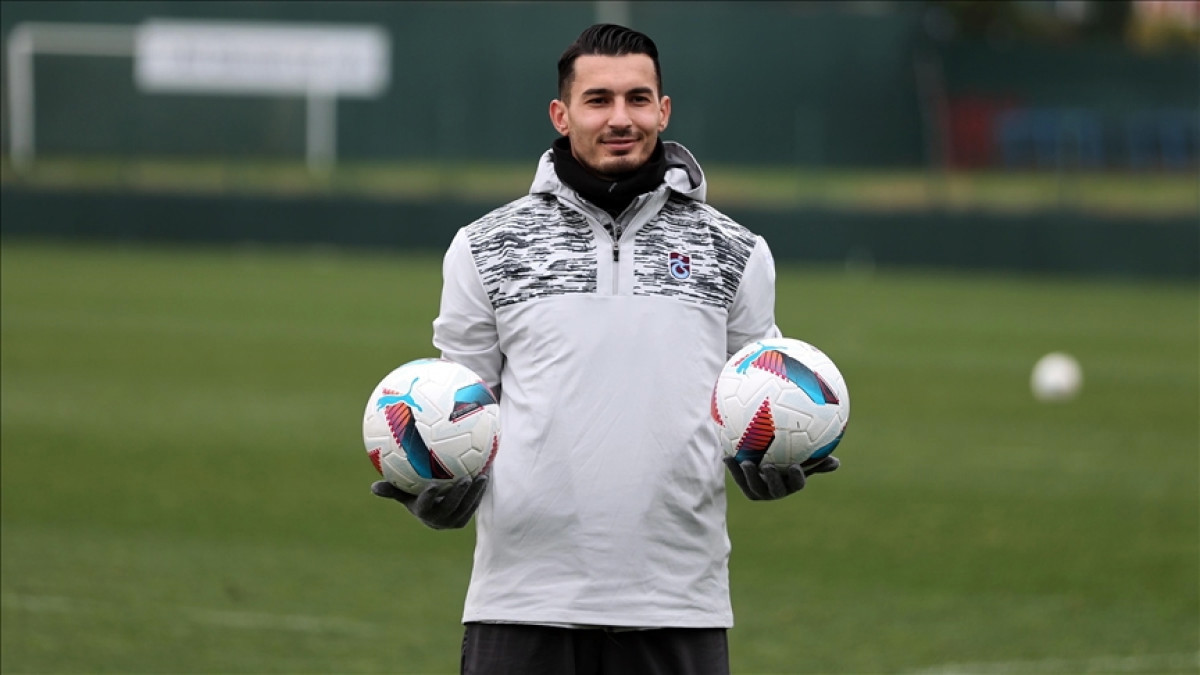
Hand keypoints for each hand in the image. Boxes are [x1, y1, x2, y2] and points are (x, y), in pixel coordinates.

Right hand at [371, 475, 488, 529]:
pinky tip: (486, 474)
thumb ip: (392, 489)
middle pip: (450, 508)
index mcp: (423, 512)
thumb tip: (373, 488)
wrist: (435, 508)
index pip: (425, 507)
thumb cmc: (416, 494)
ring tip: (482, 476)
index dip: (429, 498)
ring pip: (466, 508)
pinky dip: (480, 492)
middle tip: (466, 478)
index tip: (433, 485)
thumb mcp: (404, 491)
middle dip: (458, 494)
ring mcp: (453, 521)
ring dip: (475, 493)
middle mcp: (439, 520)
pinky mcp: (465, 519)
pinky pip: (474, 505)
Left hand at [724, 455, 839, 500]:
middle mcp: (776, 491)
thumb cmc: (790, 457)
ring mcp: (760, 491)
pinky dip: (733, 469)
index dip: (796, 478)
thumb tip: (837, 463)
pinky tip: (727, 455)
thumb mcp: (803, 457)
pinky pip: (738, 479)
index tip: (795, 466)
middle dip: (772, 480)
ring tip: (746, 462)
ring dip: (749, 476)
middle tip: (768, 466)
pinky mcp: (746, 487)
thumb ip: (817, 459)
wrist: (766, 460)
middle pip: (775, 489)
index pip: (797, 484)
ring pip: (754, 487)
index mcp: (791, 484)